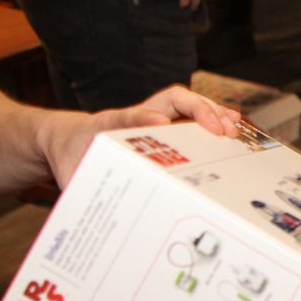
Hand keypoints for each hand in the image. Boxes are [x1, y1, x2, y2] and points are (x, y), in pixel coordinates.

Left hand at [41, 86, 241, 188]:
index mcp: (109, 125)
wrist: (67, 139)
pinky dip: (213, 117)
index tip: (161, 123)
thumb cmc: (71, 155)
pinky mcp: (164, 127)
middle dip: (198, 110)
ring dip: (212, 112)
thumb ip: (77, 182)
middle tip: (219, 129)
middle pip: (171, 100)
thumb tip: (88, 200)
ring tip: (233, 127)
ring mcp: (153, 118)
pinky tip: (232, 124)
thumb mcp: (69, 170)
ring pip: (186, 105)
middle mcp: (137, 116)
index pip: (128, 115)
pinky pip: (191, 116)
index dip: (145, 117)